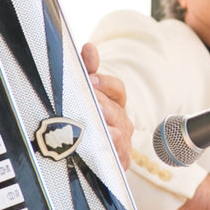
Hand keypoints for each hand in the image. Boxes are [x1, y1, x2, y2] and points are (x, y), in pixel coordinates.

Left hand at [79, 43, 133, 166]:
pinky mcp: (121, 161)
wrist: (87, 156)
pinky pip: (121, 157)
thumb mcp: (86, 94)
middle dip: (101, 107)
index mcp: (115, 102)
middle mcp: (122, 120)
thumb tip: (89, 48)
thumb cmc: (87, 121)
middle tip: (88, 104)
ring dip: (108, 130)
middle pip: (115, 111)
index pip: (116, 89)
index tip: (91, 81)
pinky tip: (104, 150)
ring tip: (97, 128)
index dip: (105, 84)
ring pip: (119, 133)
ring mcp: (123, 141)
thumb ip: (87, 71)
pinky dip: (114, 153)